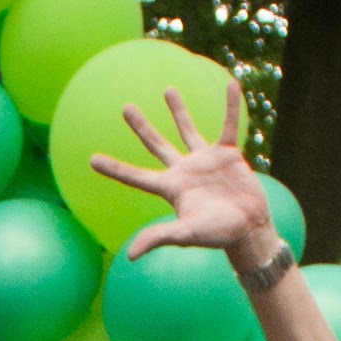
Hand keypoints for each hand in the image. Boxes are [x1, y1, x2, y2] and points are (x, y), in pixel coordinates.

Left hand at [83, 76, 273, 265]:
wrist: (249, 229)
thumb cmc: (217, 235)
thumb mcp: (186, 234)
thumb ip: (159, 237)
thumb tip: (131, 255)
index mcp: (170, 188)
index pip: (136, 176)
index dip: (115, 169)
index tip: (92, 160)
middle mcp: (183, 171)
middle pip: (156, 144)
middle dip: (140, 127)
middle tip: (125, 108)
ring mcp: (205, 161)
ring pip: (187, 129)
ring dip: (178, 110)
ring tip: (168, 90)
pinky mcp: (227, 155)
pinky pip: (229, 125)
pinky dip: (230, 107)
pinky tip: (230, 85)